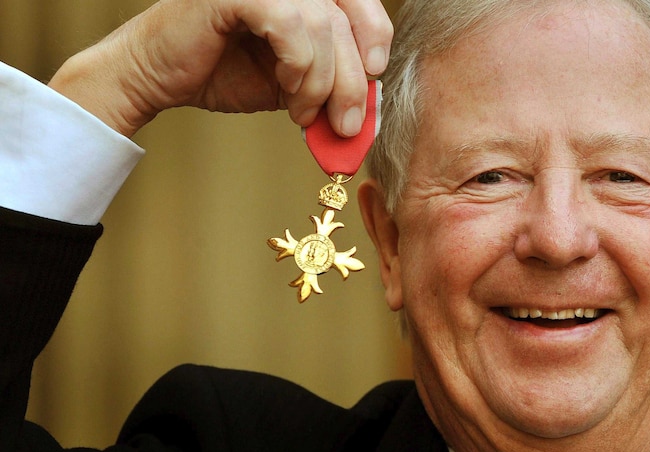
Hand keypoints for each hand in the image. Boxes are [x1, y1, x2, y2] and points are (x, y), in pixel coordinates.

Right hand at [48, 0, 391, 137]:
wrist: (155, 78)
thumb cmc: (222, 72)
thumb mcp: (293, 82)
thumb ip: (329, 84)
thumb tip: (370, 112)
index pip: (358, 1)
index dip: (376, 36)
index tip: (373, 76)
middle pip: (346, 17)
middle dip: (352, 79)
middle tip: (346, 123)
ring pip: (323, 24)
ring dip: (321, 81)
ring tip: (304, 113)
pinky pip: (291, 24)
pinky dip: (299, 64)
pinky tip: (287, 88)